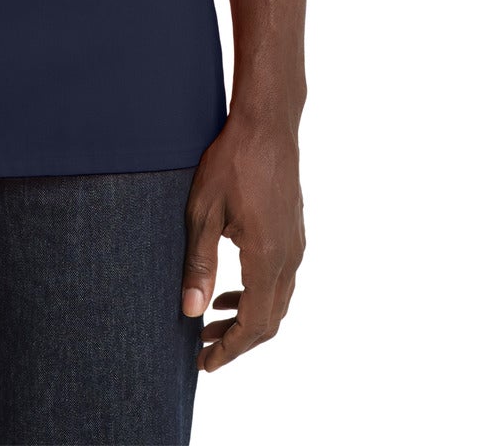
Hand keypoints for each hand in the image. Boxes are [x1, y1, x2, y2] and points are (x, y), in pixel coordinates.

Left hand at [180, 114, 304, 371]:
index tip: (204, 363)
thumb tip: (190, 311)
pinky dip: (257, 296)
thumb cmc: (231, 161)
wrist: (267, 124)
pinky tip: (232, 289)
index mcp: (267, 258)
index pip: (254, 324)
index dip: (229, 349)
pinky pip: (281, 280)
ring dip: (247, 319)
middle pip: (270, 320)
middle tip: (203, 350)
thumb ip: (199, 264)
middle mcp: (289, 257)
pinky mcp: (294, 232)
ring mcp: (296, 245)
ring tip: (212, 322)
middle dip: (237, 341)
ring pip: (278, 302)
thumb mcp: (203, 211)